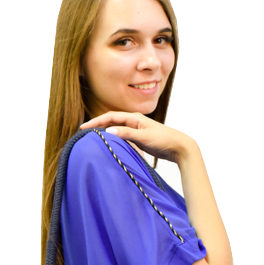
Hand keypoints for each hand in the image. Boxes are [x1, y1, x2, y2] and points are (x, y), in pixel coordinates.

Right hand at [79, 111, 194, 165]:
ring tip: (94, 139)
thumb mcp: (144, 137)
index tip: (83, 128)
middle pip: (112, 121)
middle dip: (98, 126)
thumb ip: (126, 134)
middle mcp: (134, 122)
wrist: (179, 147)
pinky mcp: (140, 139)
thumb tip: (108, 131)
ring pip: (117, 130)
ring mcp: (137, 130)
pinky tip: (110, 146)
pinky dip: (115, 141)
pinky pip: (123, 138)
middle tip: (84, 133)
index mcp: (134, 118)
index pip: (110, 117)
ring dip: (106, 133)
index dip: (96, 122)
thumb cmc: (164, 140)